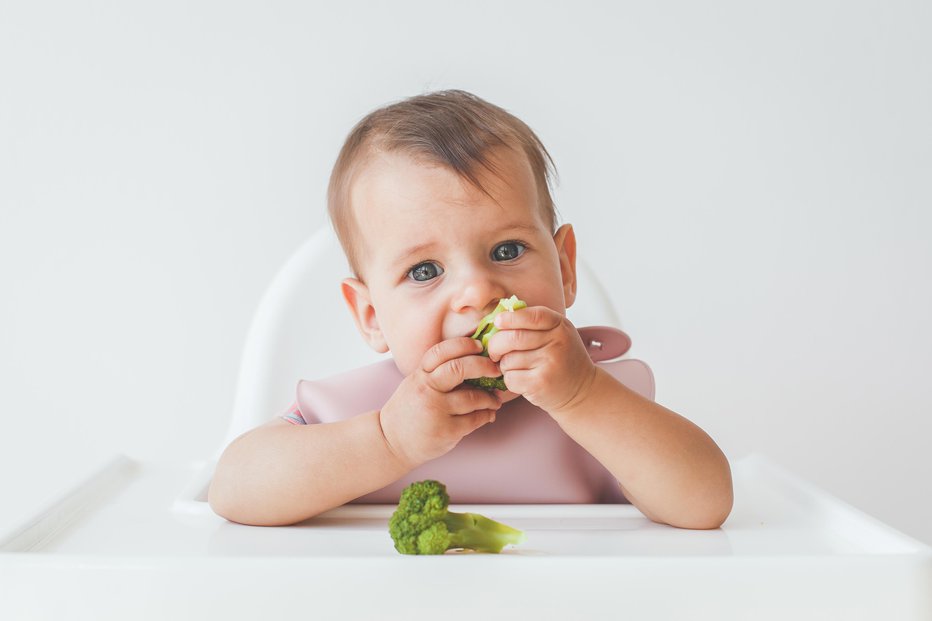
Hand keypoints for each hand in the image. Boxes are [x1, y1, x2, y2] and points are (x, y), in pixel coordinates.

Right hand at [379, 338, 502, 468]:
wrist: (391, 442)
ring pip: (473, 397)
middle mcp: (426, 390)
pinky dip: (487, 415)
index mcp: (420, 375)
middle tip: (497, 370)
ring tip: (495, 400)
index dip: (464, 345)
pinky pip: (475, 419)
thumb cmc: (409, 410)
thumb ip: (437, 373)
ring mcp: (436, 411)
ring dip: (491, 398)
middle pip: (459, 368)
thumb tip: (475, 362)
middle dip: (484, 367)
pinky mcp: (446, 431)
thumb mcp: (416, 384)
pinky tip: (489, 414)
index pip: (442, 351)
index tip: (480, 347)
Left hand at [486, 306, 596, 414]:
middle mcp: (556, 343)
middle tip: (494, 351)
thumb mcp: (557, 334)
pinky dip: (509, 379)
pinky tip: (521, 379)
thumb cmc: (562, 358)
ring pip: (508, 360)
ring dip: (504, 365)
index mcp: (560, 326)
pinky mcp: (540, 384)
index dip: (510, 318)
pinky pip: (510, 378)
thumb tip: (499, 319)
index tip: (498, 322)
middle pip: (513, 338)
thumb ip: (535, 324)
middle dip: (496, 345)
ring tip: (516, 367)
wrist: (582, 389)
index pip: (531, 316)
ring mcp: (549, 364)